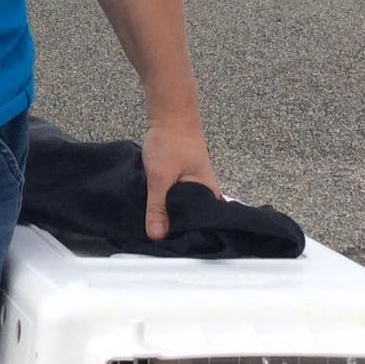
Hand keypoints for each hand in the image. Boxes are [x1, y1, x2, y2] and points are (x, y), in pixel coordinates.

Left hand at [142, 121, 223, 240]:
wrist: (170, 114)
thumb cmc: (171, 141)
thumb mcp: (160, 177)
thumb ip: (158, 207)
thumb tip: (157, 235)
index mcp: (209, 193)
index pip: (203, 225)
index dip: (188, 237)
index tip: (172, 249)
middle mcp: (206, 192)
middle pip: (192, 219)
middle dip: (177, 229)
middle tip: (159, 244)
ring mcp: (195, 185)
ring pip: (183, 209)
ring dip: (171, 217)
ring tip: (156, 232)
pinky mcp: (183, 180)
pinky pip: (176, 199)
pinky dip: (167, 205)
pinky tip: (156, 213)